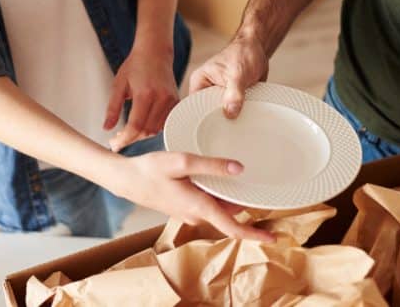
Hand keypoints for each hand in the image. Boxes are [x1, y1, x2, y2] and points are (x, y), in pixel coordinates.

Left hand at [105, 43, 178, 151]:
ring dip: (143, 135)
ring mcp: (171, 100)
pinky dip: (154, 128)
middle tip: (118, 139)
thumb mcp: (118, 85)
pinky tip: (142, 125)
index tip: (115, 144)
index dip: (125, 139)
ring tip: (129, 132)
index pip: (136, 126)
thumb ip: (112, 108)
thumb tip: (106, 128)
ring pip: (157, 129)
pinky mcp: (177, 102)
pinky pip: (165, 123)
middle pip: (147, 131)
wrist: (155, 52)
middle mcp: (161, 98)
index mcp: (145, 94)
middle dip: (132, 138)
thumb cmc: (135, 65)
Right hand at [107, 151, 274, 241]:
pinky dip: (221, 197)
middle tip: (267, 192)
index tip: (273, 236)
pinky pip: (209, 204)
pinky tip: (223, 180)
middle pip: (230, 216)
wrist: (126, 179)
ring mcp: (190, 212)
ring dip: (234, 201)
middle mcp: (196, 214)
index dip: (255, 233)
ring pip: (220, 209)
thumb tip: (239, 168)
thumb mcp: (182, 162)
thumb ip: (211, 166)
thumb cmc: (150, 170)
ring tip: (249, 184)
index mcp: (200, 207)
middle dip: (249, 209)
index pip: (233, 228)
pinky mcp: (184, 206)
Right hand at [189, 37, 268, 118]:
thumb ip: (234, 93)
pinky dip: (239, 116)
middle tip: (228, 127)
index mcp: (199, 82)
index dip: (201, 118)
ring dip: (230, 119)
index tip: (212, 126)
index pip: (194, 106)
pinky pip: (233, 113)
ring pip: (221, 115)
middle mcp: (206, 90)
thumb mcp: (237, 74)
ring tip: (237, 122)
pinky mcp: (231, 100)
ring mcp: (219, 96)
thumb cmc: (243, 53)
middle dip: (218, 120)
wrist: (258, 49)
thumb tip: (230, 113)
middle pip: (207, 113)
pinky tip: (244, 118)